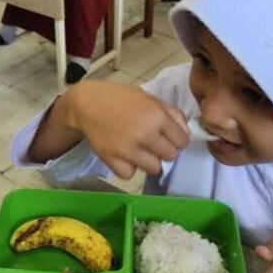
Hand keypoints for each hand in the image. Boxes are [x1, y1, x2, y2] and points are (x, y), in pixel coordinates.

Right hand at [62, 80, 189, 178]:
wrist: (86, 103)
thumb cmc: (120, 98)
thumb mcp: (149, 98)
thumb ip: (171, 114)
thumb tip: (186, 133)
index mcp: (157, 116)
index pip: (183, 141)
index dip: (178, 139)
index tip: (169, 137)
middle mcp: (145, 134)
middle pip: (170, 156)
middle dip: (164, 150)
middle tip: (153, 143)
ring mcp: (128, 149)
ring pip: (154, 169)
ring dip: (149, 161)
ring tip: (139, 150)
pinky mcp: (113, 160)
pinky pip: (131, 174)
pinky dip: (128, 168)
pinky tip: (124, 156)